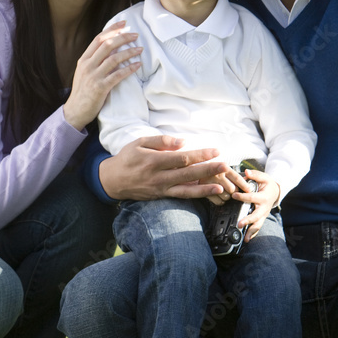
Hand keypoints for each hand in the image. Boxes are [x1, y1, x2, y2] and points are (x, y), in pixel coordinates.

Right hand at [63, 21, 142, 130]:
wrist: (75, 111)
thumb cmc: (83, 91)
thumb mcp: (84, 72)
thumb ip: (94, 60)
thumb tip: (110, 48)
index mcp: (84, 59)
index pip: (98, 39)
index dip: (112, 29)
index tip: (124, 23)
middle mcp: (88, 65)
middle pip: (107, 45)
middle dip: (123, 37)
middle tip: (135, 34)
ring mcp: (93, 76)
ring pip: (114, 58)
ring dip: (129, 52)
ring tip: (140, 49)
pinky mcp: (100, 88)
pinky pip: (118, 75)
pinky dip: (129, 69)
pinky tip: (138, 65)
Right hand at [99, 135, 228, 200]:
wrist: (113, 180)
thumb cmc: (127, 158)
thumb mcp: (140, 142)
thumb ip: (161, 141)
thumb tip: (183, 141)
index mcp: (154, 161)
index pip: (182, 158)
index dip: (200, 155)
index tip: (215, 151)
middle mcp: (158, 177)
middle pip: (188, 174)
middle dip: (208, 170)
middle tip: (225, 166)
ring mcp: (160, 189)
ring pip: (186, 190)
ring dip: (205, 188)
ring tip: (221, 186)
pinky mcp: (161, 196)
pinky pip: (181, 196)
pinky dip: (196, 195)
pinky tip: (209, 193)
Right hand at [203, 165, 249, 205]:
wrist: (195, 172)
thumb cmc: (213, 171)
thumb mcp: (222, 168)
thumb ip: (232, 174)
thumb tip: (247, 183)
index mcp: (223, 167)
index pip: (237, 178)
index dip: (244, 185)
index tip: (249, 190)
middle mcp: (216, 174)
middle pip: (232, 189)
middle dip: (234, 191)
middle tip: (231, 189)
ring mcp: (209, 184)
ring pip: (226, 196)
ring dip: (227, 197)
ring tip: (223, 192)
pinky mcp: (204, 192)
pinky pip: (219, 202)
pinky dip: (221, 201)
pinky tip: (219, 196)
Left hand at [230, 170, 280, 242]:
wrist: (276, 191)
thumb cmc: (268, 184)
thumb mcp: (263, 177)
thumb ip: (255, 174)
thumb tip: (246, 172)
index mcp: (263, 197)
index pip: (252, 197)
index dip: (243, 196)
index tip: (234, 195)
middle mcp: (264, 207)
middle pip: (256, 215)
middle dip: (248, 220)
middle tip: (240, 224)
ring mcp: (263, 214)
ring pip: (258, 224)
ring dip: (251, 231)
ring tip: (245, 238)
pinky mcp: (261, 218)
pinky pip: (258, 227)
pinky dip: (253, 234)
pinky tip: (247, 239)